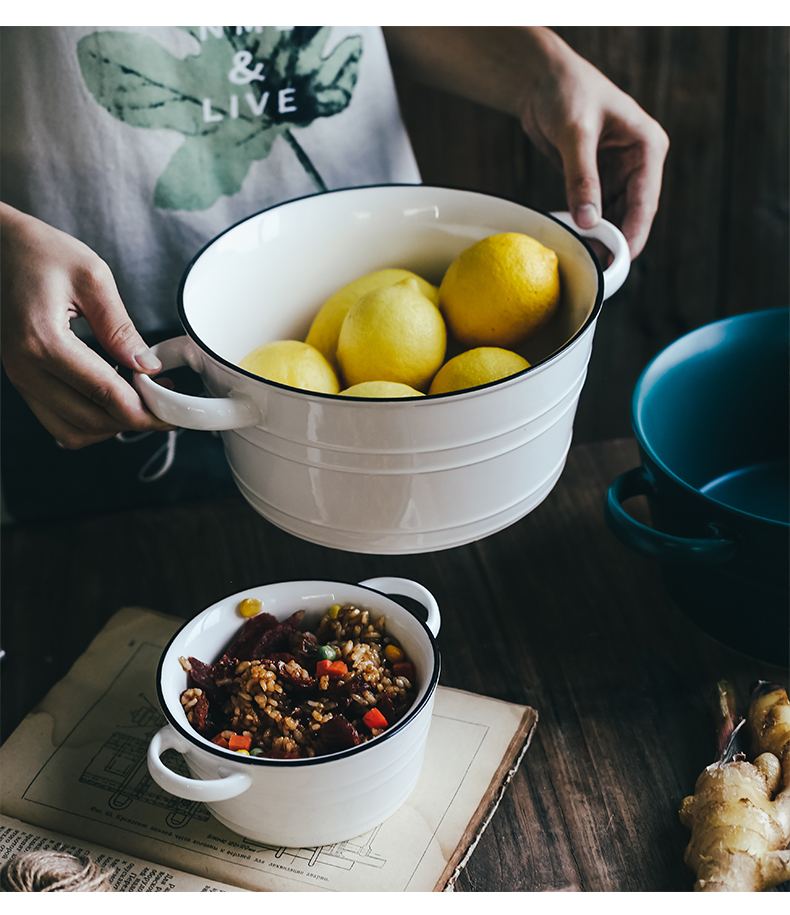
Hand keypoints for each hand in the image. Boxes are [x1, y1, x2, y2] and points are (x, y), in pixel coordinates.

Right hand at [0, 203, 173, 448]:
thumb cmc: (40, 252)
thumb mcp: (92, 277)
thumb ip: (120, 327)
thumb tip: (147, 367)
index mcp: (43, 341)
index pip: (105, 395)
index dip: (146, 410)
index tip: (173, 410)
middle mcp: (25, 368)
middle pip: (92, 421)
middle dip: (134, 420)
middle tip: (164, 402)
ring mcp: (20, 378)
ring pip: (73, 432)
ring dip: (111, 424)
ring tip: (139, 397)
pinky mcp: (22, 380)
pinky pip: (58, 420)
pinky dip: (91, 418)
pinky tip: (112, 395)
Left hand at [516, 29, 668, 258]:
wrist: (541, 80)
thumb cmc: (565, 92)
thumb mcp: (575, 134)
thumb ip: (581, 178)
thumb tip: (589, 222)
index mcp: (647, 146)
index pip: (646, 199)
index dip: (633, 233)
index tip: (620, 259)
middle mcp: (639, 162)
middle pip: (633, 214)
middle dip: (617, 242)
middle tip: (601, 272)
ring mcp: (619, 173)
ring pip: (615, 216)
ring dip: (602, 239)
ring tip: (587, 264)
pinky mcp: (599, 180)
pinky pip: (596, 211)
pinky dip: (587, 228)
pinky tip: (576, 244)